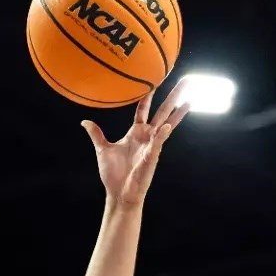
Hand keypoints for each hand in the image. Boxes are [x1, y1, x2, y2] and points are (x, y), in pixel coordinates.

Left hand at [81, 83, 190, 207]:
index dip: (148, 95)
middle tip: (186, 82)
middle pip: (162, 111)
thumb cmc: (113, 175)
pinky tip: (166, 126)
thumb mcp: (102, 149)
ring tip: (190, 99)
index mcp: (136, 133)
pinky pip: (158, 143)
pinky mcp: (152, 157)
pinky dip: (161, 135)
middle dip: (173, 97)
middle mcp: (147, 136)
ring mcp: (152, 146)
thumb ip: (96, 134)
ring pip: (167, 124)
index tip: (153, 81)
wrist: (119, 194)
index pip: (143, 109)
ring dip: (178, 112)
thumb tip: (85, 122)